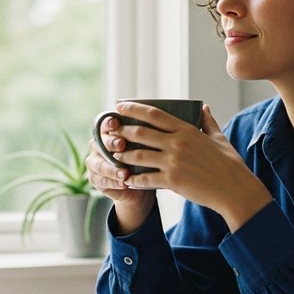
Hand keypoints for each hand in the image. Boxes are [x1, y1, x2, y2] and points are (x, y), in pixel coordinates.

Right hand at [86, 114, 155, 234]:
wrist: (144, 185)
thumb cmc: (154, 156)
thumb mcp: (161, 141)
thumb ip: (167, 127)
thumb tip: (197, 109)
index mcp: (112, 130)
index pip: (107, 122)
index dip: (111, 121)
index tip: (119, 120)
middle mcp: (101, 144)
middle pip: (101, 141)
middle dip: (111, 143)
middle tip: (122, 145)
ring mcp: (97, 161)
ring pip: (99, 162)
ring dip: (112, 167)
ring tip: (124, 172)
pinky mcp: (98, 179)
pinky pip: (101, 180)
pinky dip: (112, 182)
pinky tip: (123, 184)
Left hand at [111, 102, 272, 231]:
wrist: (235, 190)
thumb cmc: (229, 164)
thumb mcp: (219, 138)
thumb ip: (208, 121)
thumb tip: (203, 107)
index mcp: (187, 130)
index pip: (155, 114)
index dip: (134, 108)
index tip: (120, 105)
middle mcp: (178, 143)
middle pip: (141, 133)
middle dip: (122, 131)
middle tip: (111, 131)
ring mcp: (173, 162)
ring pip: (139, 155)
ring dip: (124, 155)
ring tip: (115, 155)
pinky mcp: (172, 181)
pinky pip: (146, 178)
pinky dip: (133, 179)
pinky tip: (126, 179)